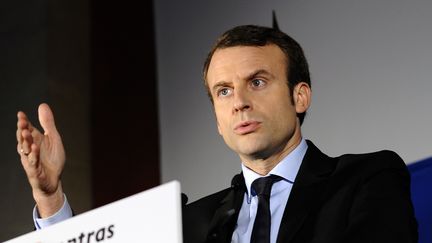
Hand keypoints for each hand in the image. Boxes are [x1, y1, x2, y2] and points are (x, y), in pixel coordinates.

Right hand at [16, 103, 65, 217]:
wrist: (53, 180)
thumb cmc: (52, 159)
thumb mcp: (53, 138)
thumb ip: (48, 123)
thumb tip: (42, 105)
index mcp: (34, 140)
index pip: (27, 129)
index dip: (23, 122)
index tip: (21, 114)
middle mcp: (30, 149)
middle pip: (24, 138)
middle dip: (22, 129)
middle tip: (22, 121)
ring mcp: (31, 159)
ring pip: (25, 149)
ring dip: (25, 141)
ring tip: (26, 132)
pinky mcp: (35, 170)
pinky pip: (33, 161)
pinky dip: (34, 154)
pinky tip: (35, 147)